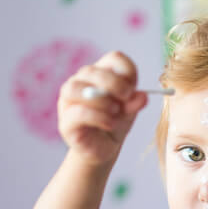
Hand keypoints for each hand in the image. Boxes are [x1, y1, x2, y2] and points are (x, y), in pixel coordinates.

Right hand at [57, 51, 148, 165]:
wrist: (102, 149)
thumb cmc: (114, 123)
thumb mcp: (129, 111)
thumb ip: (134, 102)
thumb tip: (142, 96)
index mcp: (98, 74)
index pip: (113, 59)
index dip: (127, 71)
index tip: (133, 89)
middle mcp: (79, 83)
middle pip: (91, 71)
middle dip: (113, 83)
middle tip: (127, 97)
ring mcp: (68, 102)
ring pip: (75, 88)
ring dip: (100, 99)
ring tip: (115, 111)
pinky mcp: (65, 123)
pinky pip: (77, 113)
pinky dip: (98, 117)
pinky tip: (110, 123)